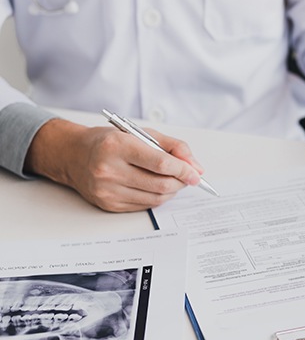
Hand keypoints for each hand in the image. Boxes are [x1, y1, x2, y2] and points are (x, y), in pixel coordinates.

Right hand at [25, 118, 202, 211]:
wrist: (73, 155)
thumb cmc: (109, 141)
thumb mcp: (141, 133)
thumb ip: (172, 147)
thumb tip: (195, 167)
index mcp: (118, 146)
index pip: (161, 164)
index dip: (184, 170)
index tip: (196, 173)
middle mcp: (109, 169)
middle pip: (160, 184)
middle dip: (181, 182)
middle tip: (188, 177)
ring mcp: (107, 190)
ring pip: (155, 199)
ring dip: (172, 191)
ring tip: (173, 181)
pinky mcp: (108, 205)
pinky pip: (144, 206)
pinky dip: (157, 198)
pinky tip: (156, 188)